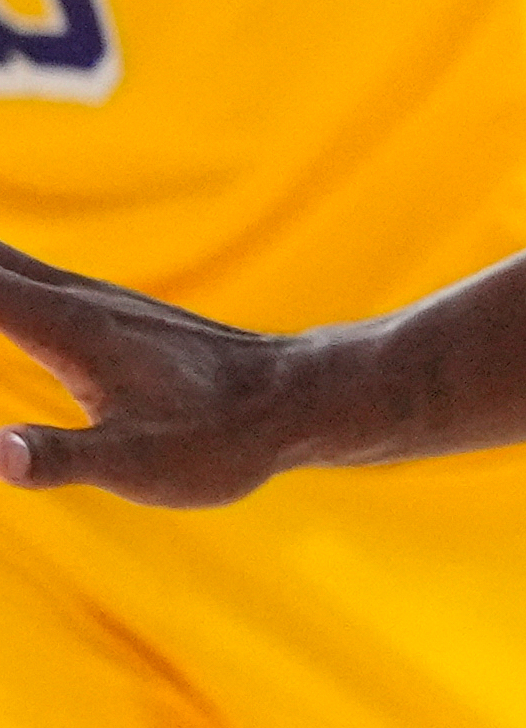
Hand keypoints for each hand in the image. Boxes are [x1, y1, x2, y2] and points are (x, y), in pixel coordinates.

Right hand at [0, 243, 317, 507]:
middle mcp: (80, 298)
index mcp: (72, 326)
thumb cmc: (219, 437)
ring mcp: (95, 301)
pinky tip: (1, 304)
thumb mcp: (133, 463)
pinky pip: (28, 284)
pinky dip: (1, 287)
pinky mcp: (106, 315)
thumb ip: (60, 458)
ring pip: (10, 264)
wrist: (293, 401)